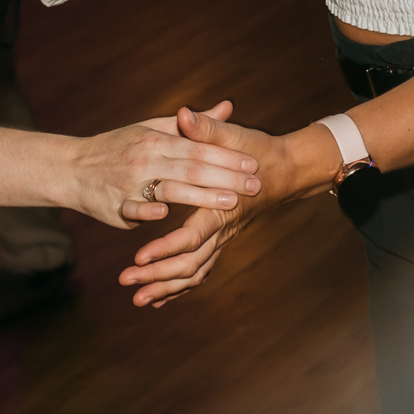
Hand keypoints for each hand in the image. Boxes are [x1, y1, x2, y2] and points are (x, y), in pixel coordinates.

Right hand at [61, 101, 260, 230]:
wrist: (72, 167)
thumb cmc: (120, 148)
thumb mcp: (153, 128)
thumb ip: (194, 125)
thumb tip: (228, 106)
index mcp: (156, 139)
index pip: (198, 147)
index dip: (227, 155)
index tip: (254, 162)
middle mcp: (145, 159)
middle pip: (191, 167)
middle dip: (226, 176)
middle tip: (256, 183)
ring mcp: (129, 183)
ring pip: (169, 188)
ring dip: (201, 195)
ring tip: (231, 201)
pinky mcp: (115, 206)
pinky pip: (132, 209)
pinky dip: (147, 210)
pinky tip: (165, 214)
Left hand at [118, 107, 298, 307]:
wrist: (287, 170)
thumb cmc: (259, 150)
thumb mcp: (236, 135)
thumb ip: (207, 128)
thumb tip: (184, 113)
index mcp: (223, 207)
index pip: (192, 235)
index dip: (166, 247)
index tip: (139, 256)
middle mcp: (223, 229)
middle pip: (191, 264)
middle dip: (157, 276)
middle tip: (126, 281)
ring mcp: (222, 238)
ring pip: (194, 273)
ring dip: (165, 287)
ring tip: (137, 299)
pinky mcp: (219, 240)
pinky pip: (199, 270)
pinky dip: (178, 286)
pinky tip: (158, 296)